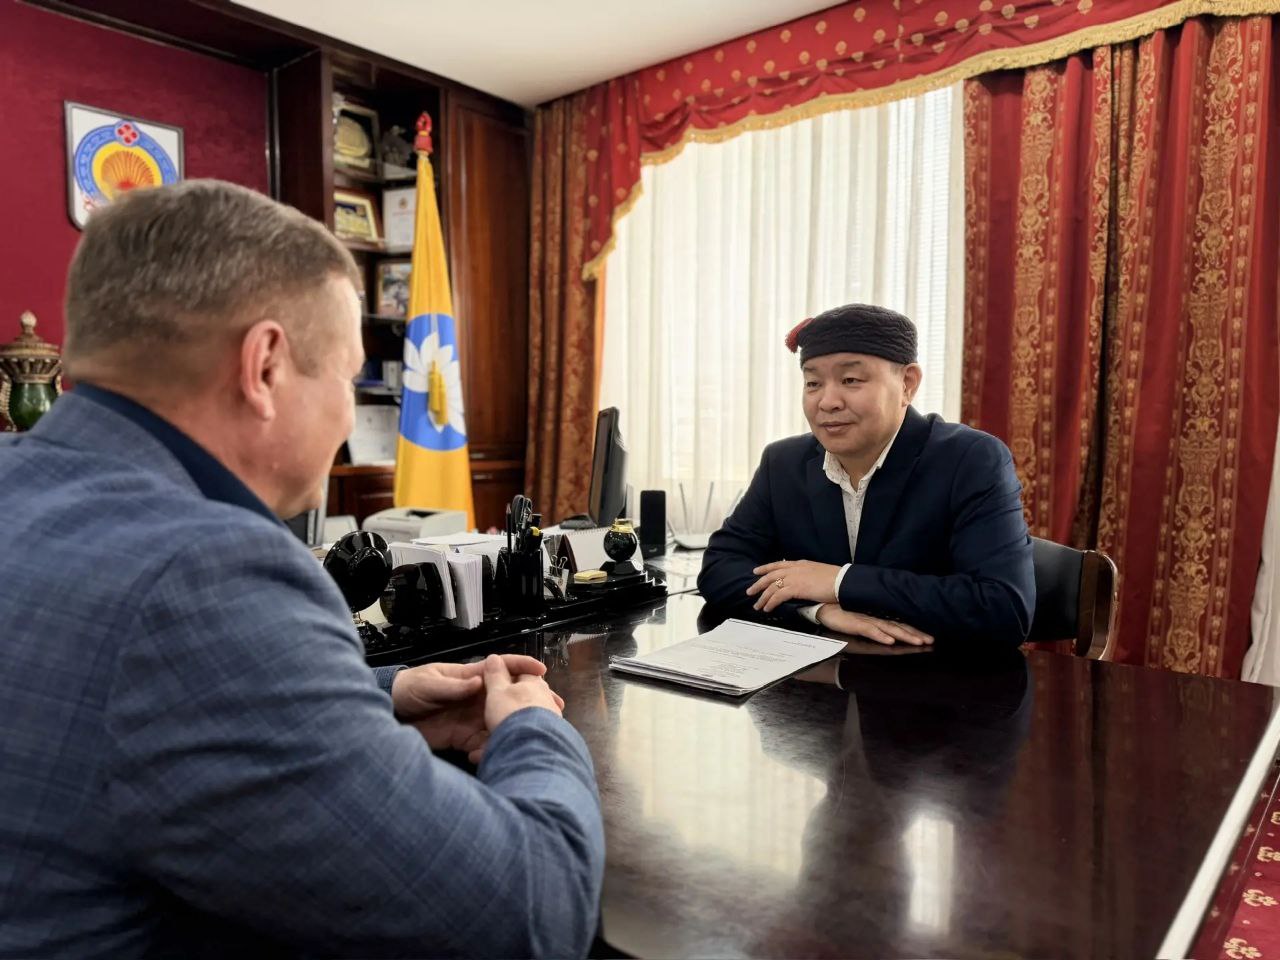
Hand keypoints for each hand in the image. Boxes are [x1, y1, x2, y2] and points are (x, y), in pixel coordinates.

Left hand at [391, 656, 560, 761]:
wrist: (390, 713)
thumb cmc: (409, 689)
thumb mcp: (429, 683)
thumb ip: (453, 686)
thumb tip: (479, 683)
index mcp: (470, 677)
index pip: (501, 668)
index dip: (522, 666)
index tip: (541, 671)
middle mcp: (477, 698)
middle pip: (510, 698)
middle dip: (532, 701)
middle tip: (555, 708)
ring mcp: (472, 718)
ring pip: (502, 722)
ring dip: (518, 727)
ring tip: (539, 734)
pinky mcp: (464, 738)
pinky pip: (485, 744)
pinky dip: (494, 749)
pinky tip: (503, 753)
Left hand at [747, 559, 842, 611]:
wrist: (842, 581)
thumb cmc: (835, 578)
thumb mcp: (818, 572)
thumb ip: (807, 575)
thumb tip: (803, 582)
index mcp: (800, 564)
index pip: (778, 564)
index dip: (766, 568)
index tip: (757, 571)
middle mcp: (794, 569)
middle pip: (770, 575)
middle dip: (758, 584)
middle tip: (750, 591)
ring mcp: (794, 578)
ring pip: (771, 587)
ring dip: (763, 597)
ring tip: (757, 605)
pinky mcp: (795, 588)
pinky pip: (777, 596)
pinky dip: (770, 602)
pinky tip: (767, 608)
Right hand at [814, 604, 933, 646]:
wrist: (824, 606)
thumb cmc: (843, 612)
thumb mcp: (862, 618)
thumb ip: (875, 623)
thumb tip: (889, 630)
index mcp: (879, 616)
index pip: (901, 623)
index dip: (915, 630)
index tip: (930, 636)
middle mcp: (876, 617)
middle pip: (900, 626)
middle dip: (916, 634)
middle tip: (932, 640)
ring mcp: (867, 620)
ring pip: (890, 628)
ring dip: (905, 635)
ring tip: (918, 642)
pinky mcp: (856, 624)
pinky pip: (871, 631)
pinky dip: (881, 636)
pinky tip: (891, 641)